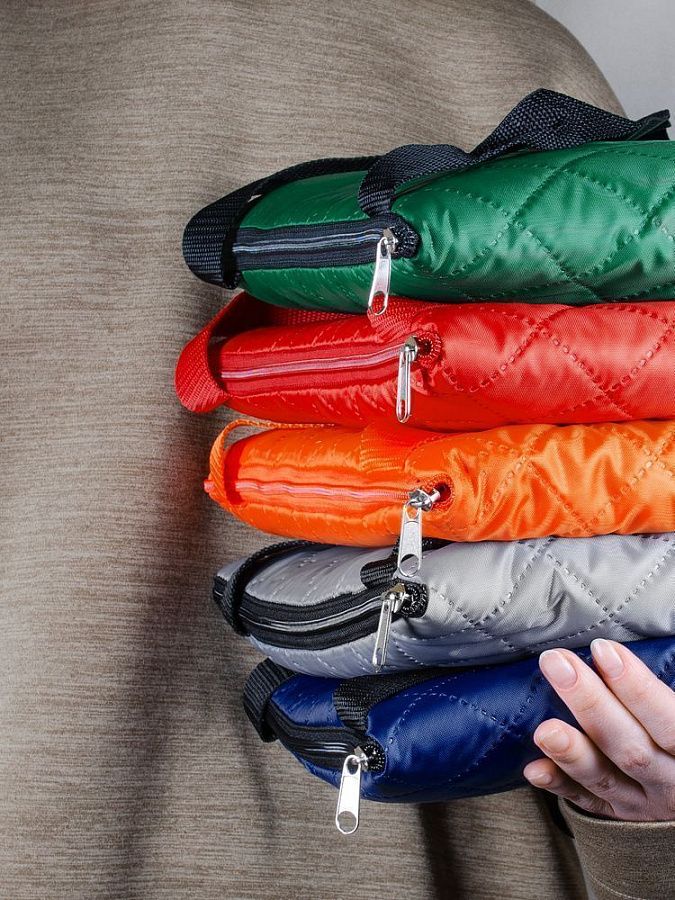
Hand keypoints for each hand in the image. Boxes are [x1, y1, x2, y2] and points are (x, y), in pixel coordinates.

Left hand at [523, 640, 674, 820]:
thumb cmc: (674, 733)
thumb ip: (660, 696)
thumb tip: (616, 652)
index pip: (669, 721)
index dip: (637, 687)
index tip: (603, 650)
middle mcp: (669, 780)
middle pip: (630, 746)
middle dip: (591, 702)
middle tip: (557, 663)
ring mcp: (641, 801)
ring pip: (604, 777)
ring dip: (571, 751)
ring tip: (544, 729)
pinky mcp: (615, 813)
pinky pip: (585, 803)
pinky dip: (559, 784)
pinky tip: (534, 770)